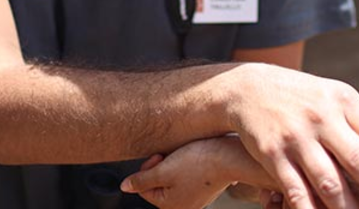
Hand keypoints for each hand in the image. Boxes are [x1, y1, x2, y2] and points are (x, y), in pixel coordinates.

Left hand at [122, 136, 270, 208]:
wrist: (232, 155)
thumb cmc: (200, 162)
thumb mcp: (164, 170)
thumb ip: (142, 180)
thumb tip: (125, 187)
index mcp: (171, 206)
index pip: (144, 187)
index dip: (148, 168)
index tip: (160, 155)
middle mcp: (184, 205)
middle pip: (159, 182)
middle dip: (161, 166)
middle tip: (172, 155)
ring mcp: (197, 196)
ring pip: (173, 177)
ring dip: (174, 163)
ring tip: (186, 154)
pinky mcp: (207, 185)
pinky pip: (189, 175)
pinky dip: (189, 164)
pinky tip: (196, 157)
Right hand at [221, 64, 358, 208]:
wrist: (248, 88)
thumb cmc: (305, 96)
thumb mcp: (338, 97)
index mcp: (344, 102)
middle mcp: (322, 118)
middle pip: (357, 158)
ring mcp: (297, 137)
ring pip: (328, 179)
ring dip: (348, 207)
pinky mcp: (273, 154)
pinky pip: (295, 189)